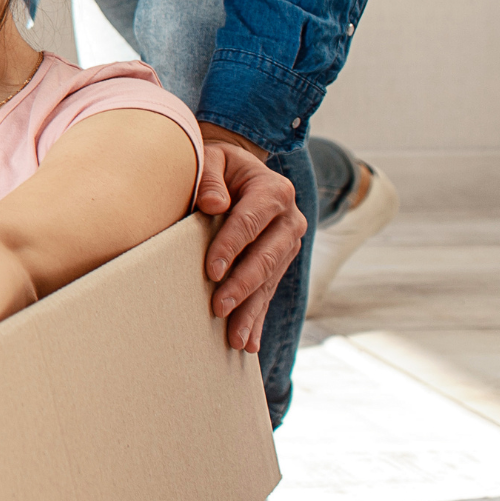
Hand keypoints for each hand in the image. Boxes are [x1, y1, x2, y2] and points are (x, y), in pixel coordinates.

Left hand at [193, 123, 303, 352]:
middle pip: (265, 257)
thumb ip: (210, 177)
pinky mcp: (280, 263)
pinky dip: (256, 318)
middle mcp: (289, 220)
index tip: (212, 271)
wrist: (239, 171)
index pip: (250, 222)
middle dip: (242, 285)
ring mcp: (287, 244)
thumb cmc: (218, 165)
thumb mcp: (212, 158)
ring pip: (269, 281)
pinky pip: (268, 292)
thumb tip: (213, 204)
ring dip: (250, 311)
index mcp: (274, 191)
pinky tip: (248, 343)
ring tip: (233, 338)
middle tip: (218, 308)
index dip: (231, 247)